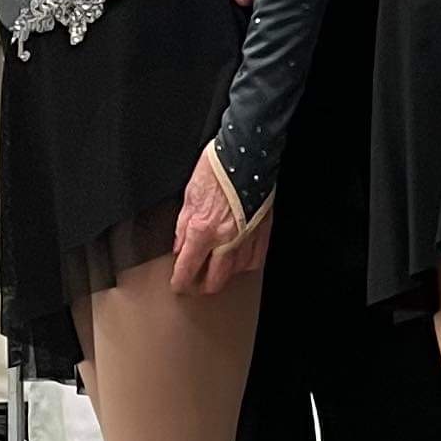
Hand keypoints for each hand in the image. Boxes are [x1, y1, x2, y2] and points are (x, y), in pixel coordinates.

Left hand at [170, 146, 269, 293]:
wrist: (247, 154)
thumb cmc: (218, 168)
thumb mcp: (190, 196)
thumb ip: (183, 226)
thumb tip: (180, 246)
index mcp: (203, 230)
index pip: (188, 269)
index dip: (180, 282)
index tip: (178, 285)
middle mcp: (226, 240)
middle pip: (214, 281)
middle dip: (201, 286)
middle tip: (195, 283)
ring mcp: (247, 238)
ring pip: (235, 274)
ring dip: (223, 274)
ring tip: (215, 270)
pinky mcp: (262, 232)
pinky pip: (254, 261)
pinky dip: (244, 264)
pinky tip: (237, 259)